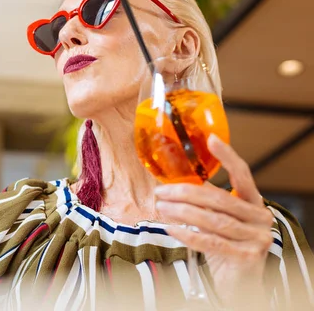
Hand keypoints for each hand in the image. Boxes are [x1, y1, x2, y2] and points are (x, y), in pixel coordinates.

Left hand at [154, 134, 273, 307]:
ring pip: (213, 220)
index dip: (227, 156)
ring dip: (181, 213)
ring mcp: (257, 238)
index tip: (211, 139)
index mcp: (254, 202)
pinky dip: (187, 234)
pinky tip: (170, 228)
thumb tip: (172, 185)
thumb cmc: (225, 245)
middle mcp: (260, 217)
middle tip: (161, 191)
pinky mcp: (247, 256)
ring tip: (161, 208)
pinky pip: (212, 241)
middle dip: (185, 193)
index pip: (242, 174)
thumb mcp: (217, 219)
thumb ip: (205, 203)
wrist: (238, 282)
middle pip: (218, 198)